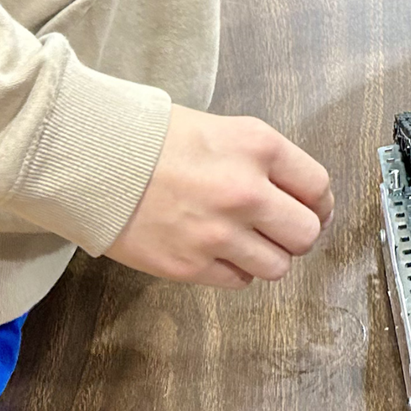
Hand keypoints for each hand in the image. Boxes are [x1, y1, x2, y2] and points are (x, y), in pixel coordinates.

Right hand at [105, 105, 332, 286]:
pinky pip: (239, 281)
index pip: (318, 186)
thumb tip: (296, 192)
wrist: (91, 160)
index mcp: (259, 147)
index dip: (319, 202)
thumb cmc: (152, 139)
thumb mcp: (223, 129)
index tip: (312, 208)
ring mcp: (218, 233)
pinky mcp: (190, 265)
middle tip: (279, 229)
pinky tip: (218, 251)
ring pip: (277, 266)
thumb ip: (263, 160)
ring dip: (267, 256)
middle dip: (297, 233)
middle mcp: (246, 191)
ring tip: (245, 241)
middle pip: (306, 233)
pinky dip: (235, 271)